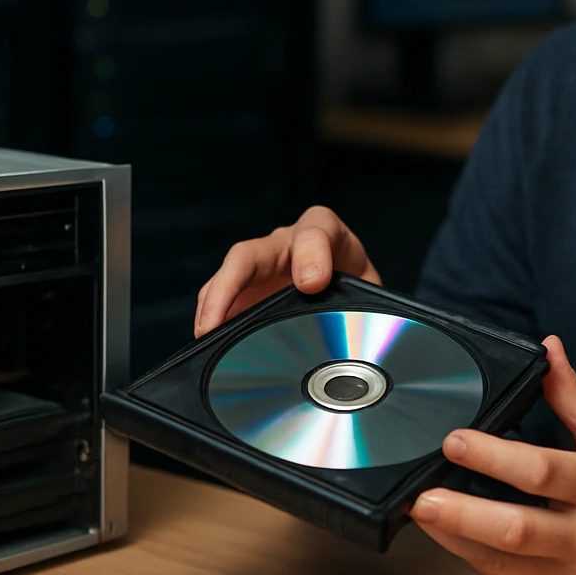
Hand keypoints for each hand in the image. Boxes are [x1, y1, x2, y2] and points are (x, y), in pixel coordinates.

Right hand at [194, 206, 380, 336]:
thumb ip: (366, 302)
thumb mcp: (370, 288)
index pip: (315, 230)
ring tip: (206, 337)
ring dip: (212, 306)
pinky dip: (214, 320)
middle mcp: (285, 244)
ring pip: (226, 278)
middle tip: (218, 321)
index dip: (310, 254)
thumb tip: (363, 332)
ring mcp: (260, 267)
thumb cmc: (358, 283)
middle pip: (248, 254)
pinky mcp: (246, 290)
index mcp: (324, 233)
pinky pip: (221, 300)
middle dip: (229, 285)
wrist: (352, 286)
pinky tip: (210, 344)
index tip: (313, 283)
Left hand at [410, 336, 575, 574]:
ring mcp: (571, 574)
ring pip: (500, 563)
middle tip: (421, 494)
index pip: (541, 471)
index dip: (492, 456)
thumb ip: (575, 397)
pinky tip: (452, 535)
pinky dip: (473, 556)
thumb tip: (548, 351)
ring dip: (454, 537)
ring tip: (422, 512)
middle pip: (514, 528)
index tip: (455, 441)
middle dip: (459, 512)